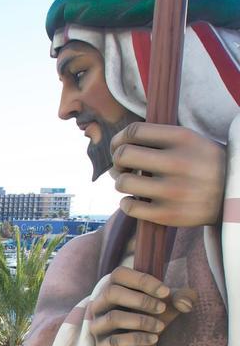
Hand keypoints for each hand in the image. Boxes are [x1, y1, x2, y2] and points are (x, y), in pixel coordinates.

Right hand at [89, 265, 195, 345]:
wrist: (139, 344)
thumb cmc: (152, 315)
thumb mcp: (168, 302)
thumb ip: (182, 296)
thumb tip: (185, 302)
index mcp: (111, 286)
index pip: (119, 274)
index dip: (142, 280)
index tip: (166, 291)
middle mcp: (99, 304)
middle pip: (111, 293)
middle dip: (141, 300)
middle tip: (162, 308)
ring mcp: (97, 325)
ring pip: (113, 318)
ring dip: (141, 321)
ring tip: (160, 326)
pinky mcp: (101, 345)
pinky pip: (115, 341)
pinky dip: (137, 339)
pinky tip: (154, 339)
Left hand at [110, 122, 225, 227]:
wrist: (233, 194)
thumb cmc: (202, 165)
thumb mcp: (190, 141)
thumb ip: (159, 138)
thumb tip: (118, 145)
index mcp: (183, 139)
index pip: (134, 131)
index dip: (118, 139)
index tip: (119, 147)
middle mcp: (178, 162)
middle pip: (123, 155)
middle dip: (117, 161)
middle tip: (123, 167)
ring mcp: (173, 190)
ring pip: (123, 182)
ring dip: (121, 183)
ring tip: (131, 183)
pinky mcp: (169, 214)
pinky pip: (129, 207)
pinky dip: (126, 203)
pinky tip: (134, 200)